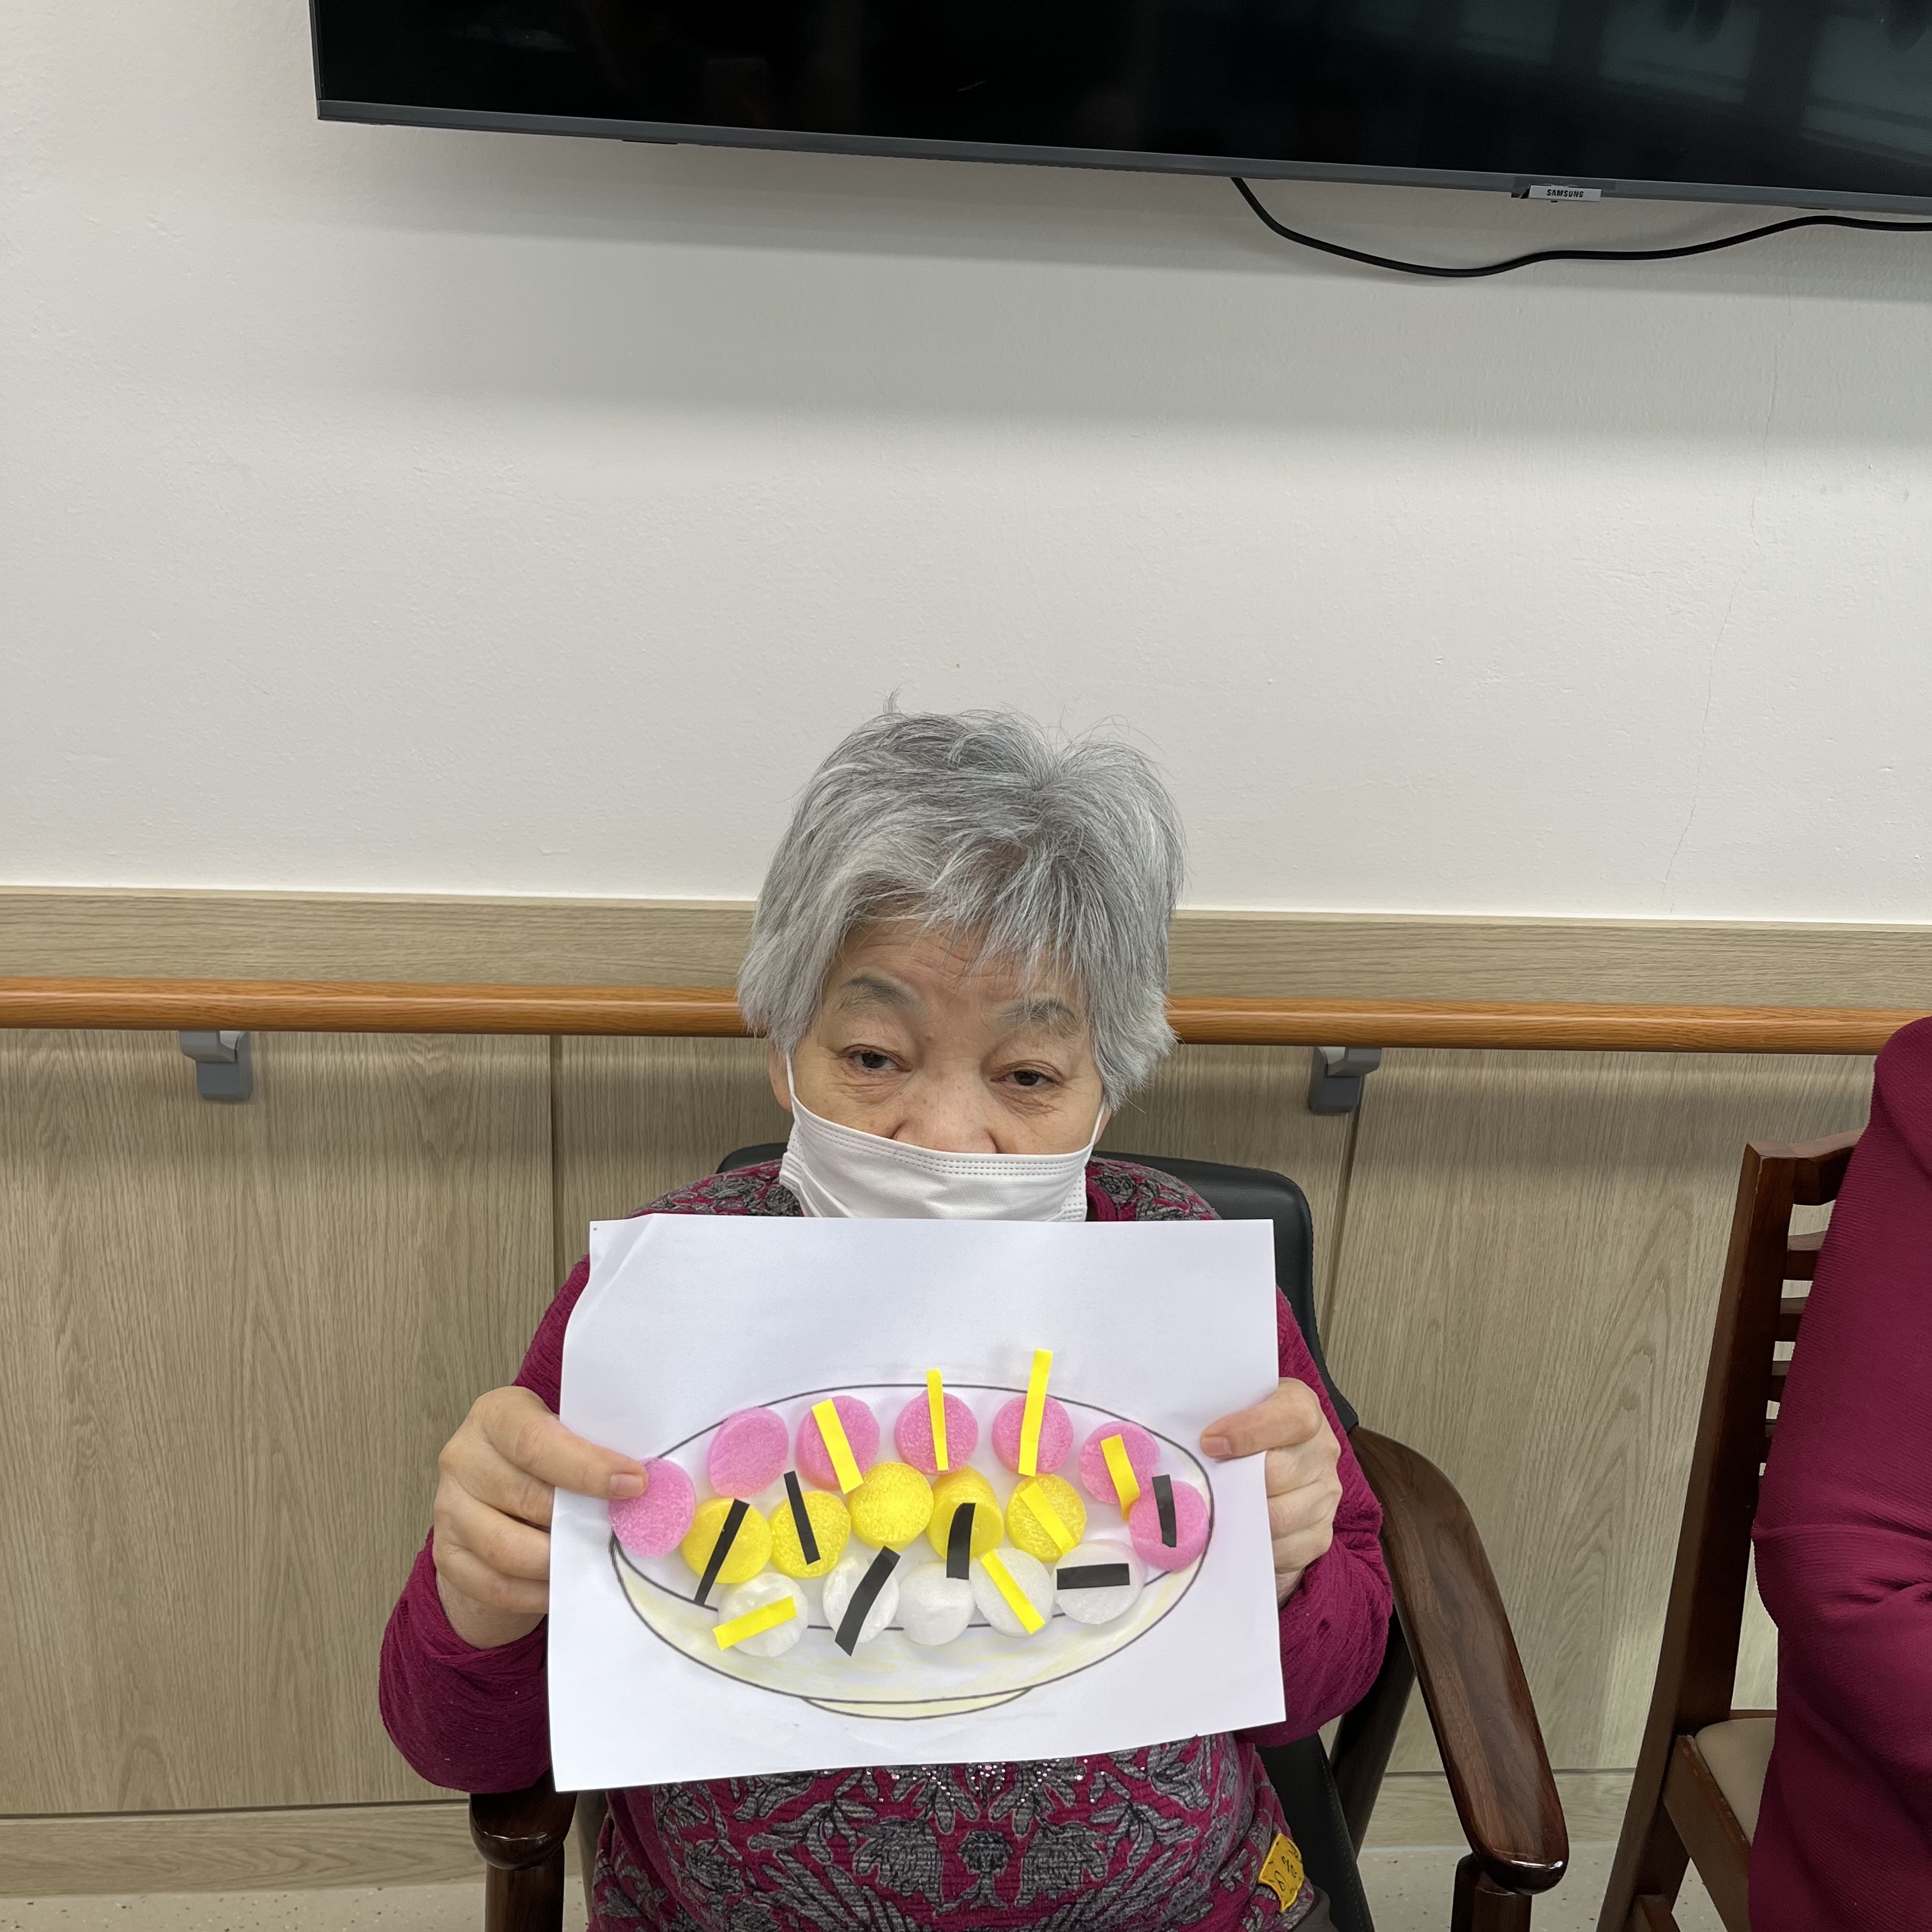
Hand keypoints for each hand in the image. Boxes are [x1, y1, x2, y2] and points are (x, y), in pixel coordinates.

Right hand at [432, 1385, 645, 1648]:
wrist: (494, 1495)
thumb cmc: (545, 1458)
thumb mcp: (565, 1436)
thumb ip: (595, 1449)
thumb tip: (651, 1484)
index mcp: (496, 1415)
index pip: (536, 1442)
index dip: (587, 1467)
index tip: (635, 1484)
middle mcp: (462, 1457)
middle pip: (525, 1497)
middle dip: (581, 1518)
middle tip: (624, 1531)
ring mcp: (447, 1509)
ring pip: (507, 1549)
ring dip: (559, 1559)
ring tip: (595, 1557)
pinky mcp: (446, 1555)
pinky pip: (495, 1585)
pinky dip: (535, 1591)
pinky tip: (566, 1583)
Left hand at [1201, 1378, 1342, 1605]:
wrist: (1272, 1461)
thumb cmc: (1241, 1432)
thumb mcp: (1231, 1409)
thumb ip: (1211, 1414)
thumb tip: (1156, 1432)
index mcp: (1302, 1408)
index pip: (1292, 1417)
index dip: (1250, 1431)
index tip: (1209, 1443)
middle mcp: (1322, 1450)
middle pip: (1281, 1472)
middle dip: (1236, 1483)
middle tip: (1201, 1487)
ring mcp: (1326, 1494)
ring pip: (1281, 1515)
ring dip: (1242, 1517)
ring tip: (1212, 1512)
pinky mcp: (1320, 1534)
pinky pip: (1287, 1549)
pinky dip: (1254, 1545)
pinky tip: (1233, 1534)